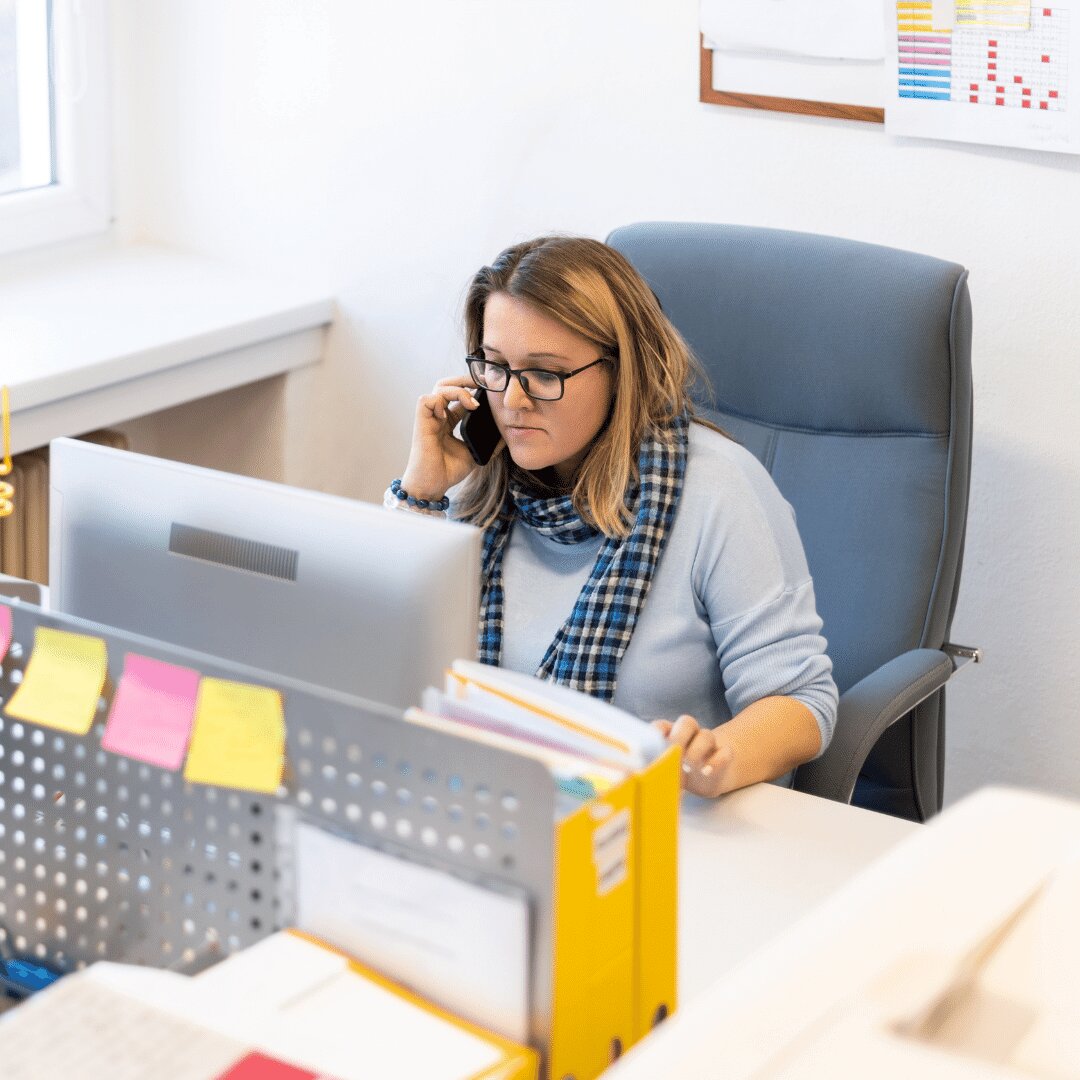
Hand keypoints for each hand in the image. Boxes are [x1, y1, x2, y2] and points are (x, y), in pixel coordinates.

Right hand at [400, 375, 491, 500]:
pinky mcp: (421, 423)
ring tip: (472, 403)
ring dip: (458, 390)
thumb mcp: (474, 454)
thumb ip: (488, 444)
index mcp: (449, 421)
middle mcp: (439, 416)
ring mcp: (430, 418)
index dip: (473, 389)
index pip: (460, 396)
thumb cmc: (448, 471)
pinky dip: (439, 401)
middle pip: (447, 384)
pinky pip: (426, 401)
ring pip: (439, 388)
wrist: (433, 486)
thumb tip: (506, 436)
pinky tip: (450, 414)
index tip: (490, 387)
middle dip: (465, 379)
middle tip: (482, 384)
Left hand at [653, 715, 733, 797]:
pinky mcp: (723, 755)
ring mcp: (708, 744)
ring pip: (707, 735)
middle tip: (671, 751)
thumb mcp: (664, 769)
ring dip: (697, 750)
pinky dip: (716, 761)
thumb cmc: (679, 772)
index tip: (653, 743)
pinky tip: (706, 772)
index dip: (657, 732)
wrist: (705, 779)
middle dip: (678, 736)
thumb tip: (638, 776)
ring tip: (689, 765)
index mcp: (670, 734)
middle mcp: (690, 734)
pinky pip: (725, 752)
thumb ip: (654, 767)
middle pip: (687, 722)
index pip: (662, 726)